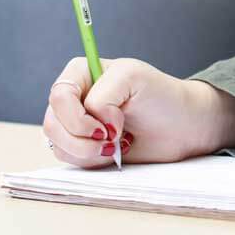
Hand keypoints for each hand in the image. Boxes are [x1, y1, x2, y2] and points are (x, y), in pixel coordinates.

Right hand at [41, 57, 234, 168]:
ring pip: (56, 143)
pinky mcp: (81, 146)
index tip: (110, 127)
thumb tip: (94, 123)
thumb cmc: (161, 96)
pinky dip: (90, 161)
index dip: (78, 117)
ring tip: (116, 146)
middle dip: (83, 139)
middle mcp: (73, 96)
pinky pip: (68, 158)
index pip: (59, 95)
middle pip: (52, 123)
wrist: (182, 128)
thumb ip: (103, 95)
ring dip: (87, 152)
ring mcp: (75, 123)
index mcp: (81, 72)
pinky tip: (113, 152)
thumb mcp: (133, 78)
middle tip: (114, 140)